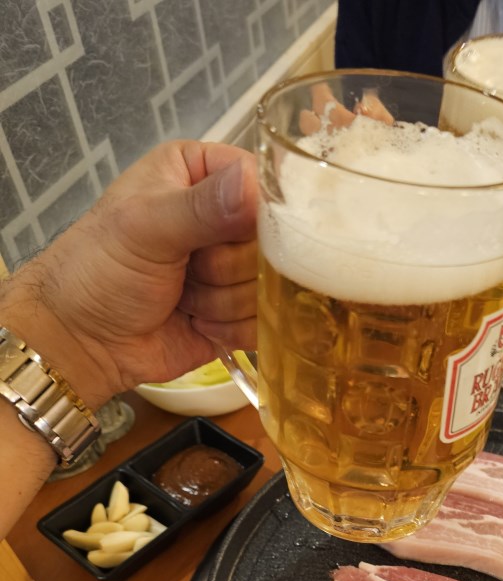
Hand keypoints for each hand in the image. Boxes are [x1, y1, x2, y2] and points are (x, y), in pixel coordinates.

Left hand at [0, 140, 257, 407]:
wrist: (83, 341)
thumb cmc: (99, 270)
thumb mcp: (143, 227)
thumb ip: (201, 207)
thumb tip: (253, 186)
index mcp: (202, 173)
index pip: (263, 181)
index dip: (258, 213)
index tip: (228, 235)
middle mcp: (227, 216)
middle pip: (275, 240)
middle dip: (230, 267)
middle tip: (191, 272)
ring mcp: (238, 267)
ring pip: (272, 285)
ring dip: (225, 302)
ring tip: (185, 300)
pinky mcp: (244, 312)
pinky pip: (268, 320)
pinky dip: (234, 328)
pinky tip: (200, 324)